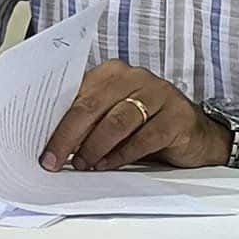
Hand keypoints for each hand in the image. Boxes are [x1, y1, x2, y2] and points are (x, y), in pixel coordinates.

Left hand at [39, 60, 221, 172]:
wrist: (196, 134)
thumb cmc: (146, 125)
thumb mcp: (114, 117)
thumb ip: (88, 122)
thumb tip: (53, 144)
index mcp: (113, 73)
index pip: (77, 93)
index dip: (57, 122)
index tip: (42, 147)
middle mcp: (135, 77)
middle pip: (93, 104)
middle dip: (69, 135)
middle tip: (54, 160)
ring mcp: (158, 94)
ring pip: (118, 119)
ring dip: (96, 146)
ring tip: (83, 164)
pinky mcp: (177, 116)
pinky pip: (145, 136)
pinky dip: (123, 154)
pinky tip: (110, 165)